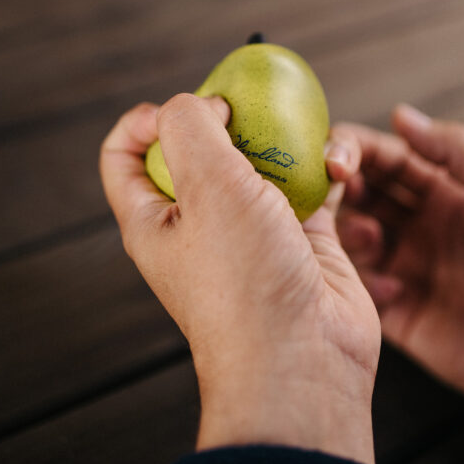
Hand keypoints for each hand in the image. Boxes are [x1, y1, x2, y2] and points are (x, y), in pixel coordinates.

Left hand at [100, 94, 380, 463]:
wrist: (306, 357)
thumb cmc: (245, 282)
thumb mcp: (205, 187)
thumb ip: (190, 126)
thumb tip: (204, 105)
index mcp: (156, 219)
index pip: (125, 155)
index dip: (145, 120)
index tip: (190, 111)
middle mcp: (201, 224)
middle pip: (200, 152)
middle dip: (228, 123)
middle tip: (257, 115)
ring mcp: (254, 232)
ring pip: (261, 165)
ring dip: (284, 143)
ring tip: (303, 138)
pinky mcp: (302, 238)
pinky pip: (309, 186)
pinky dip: (322, 169)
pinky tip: (337, 165)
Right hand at [337, 105, 463, 406]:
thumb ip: (456, 150)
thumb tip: (401, 114)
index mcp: (440, 190)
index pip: (384, 157)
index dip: (353, 149)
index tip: (334, 159)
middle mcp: (413, 222)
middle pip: (358, 191)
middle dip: (340, 187)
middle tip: (335, 192)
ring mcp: (400, 263)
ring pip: (348, 234)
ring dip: (351, 231)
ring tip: (373, 241)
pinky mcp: (391, 305)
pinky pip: (356, 283)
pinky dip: (365, 280)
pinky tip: (397, 291)